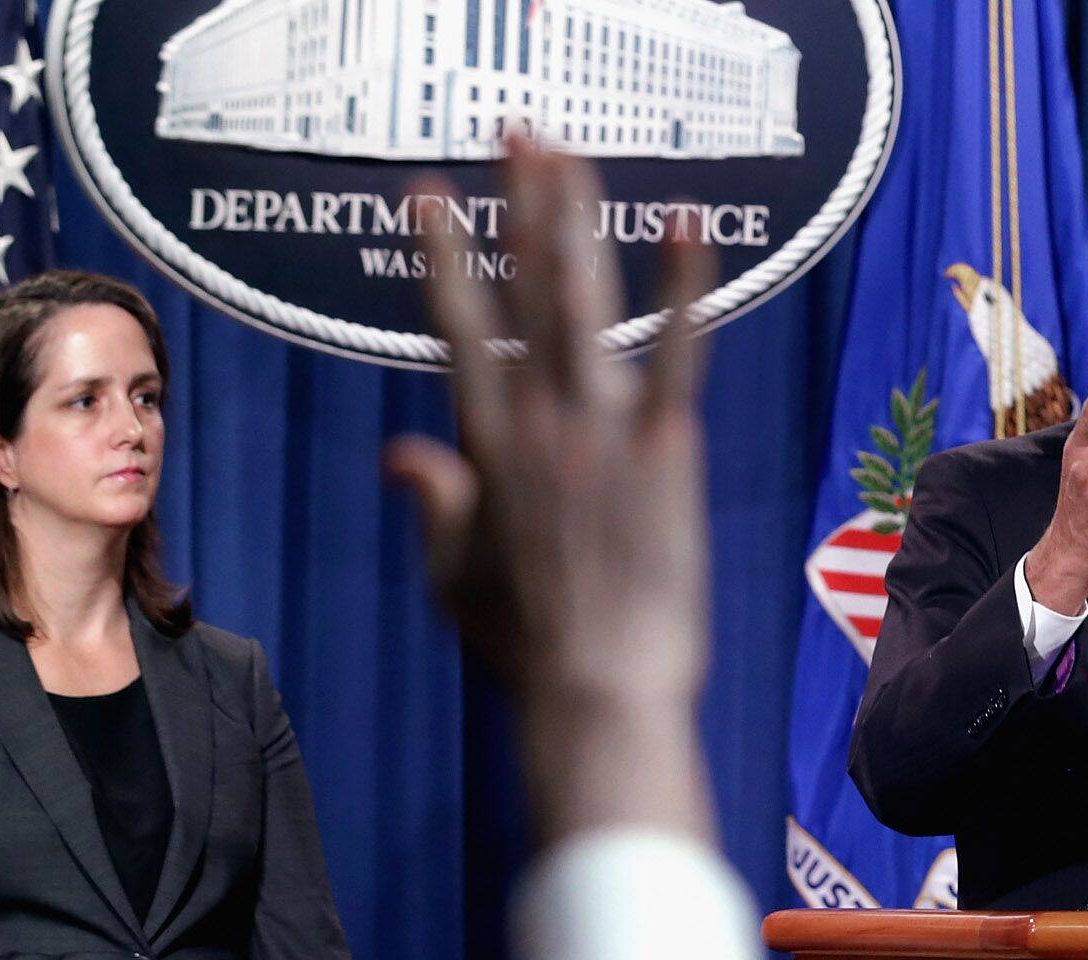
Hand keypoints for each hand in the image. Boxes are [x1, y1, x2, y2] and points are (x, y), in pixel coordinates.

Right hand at [385, 134, 717, 845]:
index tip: (424, 193)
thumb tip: (402, 452)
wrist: (596, 694)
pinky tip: (685, 223)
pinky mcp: (665, 452)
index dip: (440, 257)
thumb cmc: (527, 652)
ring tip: (569, 155)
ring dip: (575, 222)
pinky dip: (682, 286)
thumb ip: (434, 507)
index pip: (456, 329)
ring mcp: (601, 433)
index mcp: (483, 451)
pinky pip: (677, 353)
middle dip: (517, 206)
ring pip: (583, 304)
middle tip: (516, 136)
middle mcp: (537, 425)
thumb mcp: (453, 581)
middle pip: (522, 293)